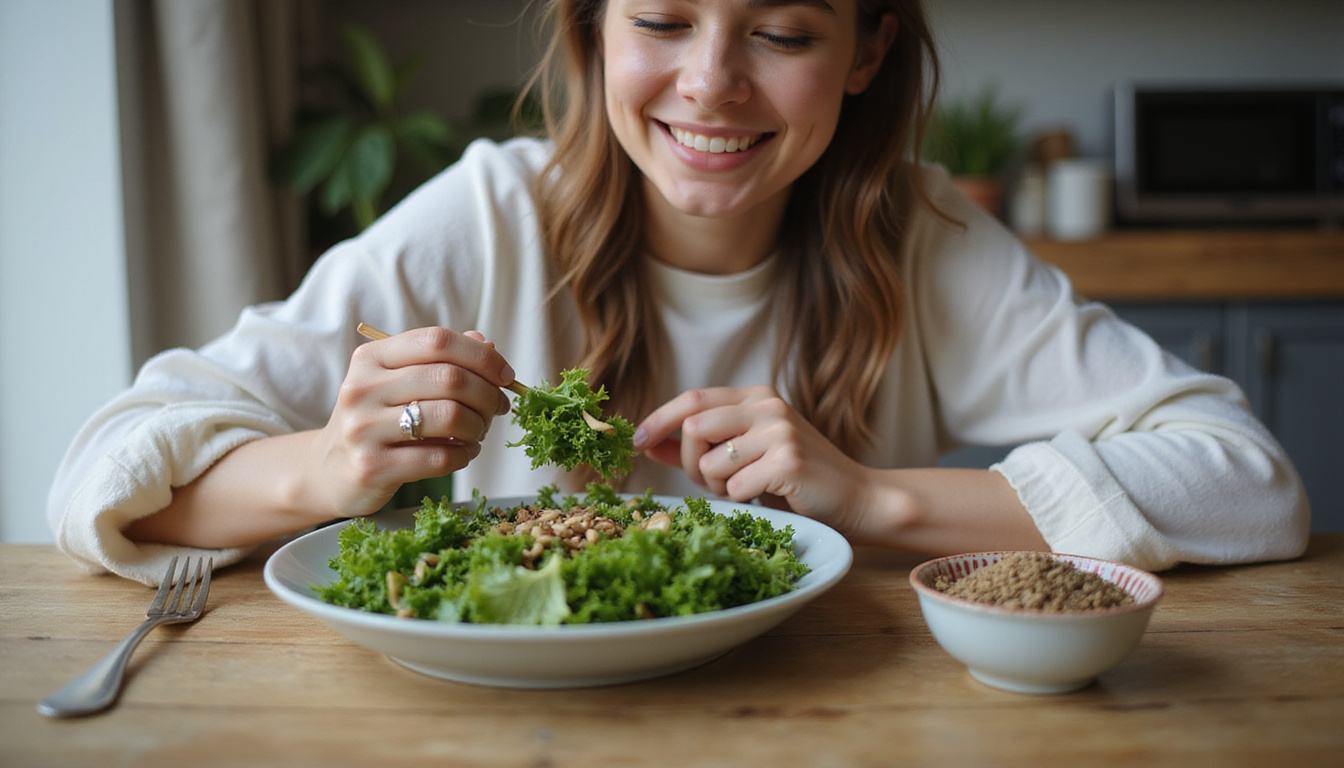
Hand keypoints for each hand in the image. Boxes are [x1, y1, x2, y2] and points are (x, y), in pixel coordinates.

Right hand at [307, 326, 513, 517]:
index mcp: (371, 358)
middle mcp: (362, 388)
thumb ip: (440, 361)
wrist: (330, 470)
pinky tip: (462, 454)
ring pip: (450, 417)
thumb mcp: (399, 382)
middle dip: (488, 394)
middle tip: (498, 408)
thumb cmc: (377, 420)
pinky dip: (464, 455)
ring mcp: (363, 429)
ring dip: (479, 427)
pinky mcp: (372, 467)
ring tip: (478, 433)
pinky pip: (440, 458)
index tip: (506, 375)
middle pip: (450, 378)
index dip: (481, 356)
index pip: (437, 341)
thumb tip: (486, 346)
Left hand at [635, 386, 873, 535]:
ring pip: (712, 461)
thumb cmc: (795, 481)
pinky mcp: (788, 461)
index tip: (638, 442)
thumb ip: (699, 448)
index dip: (659, 420)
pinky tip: (768, 496)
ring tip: (748, 489)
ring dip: (718, 487)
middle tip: (714, 483)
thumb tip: (649, 443)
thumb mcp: (744, 457)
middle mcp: (768, 406)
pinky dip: (743, 500)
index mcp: (756, 397)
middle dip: (691, 464)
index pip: (692, 399)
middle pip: (694, 427)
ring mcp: (780, 431)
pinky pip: (736, 486)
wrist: (857, 501)